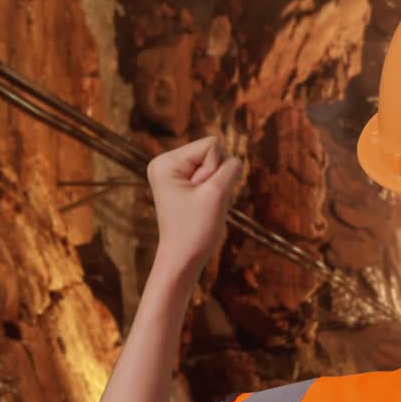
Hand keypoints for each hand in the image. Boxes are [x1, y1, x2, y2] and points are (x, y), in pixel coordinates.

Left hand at [146, 136, 242, 272]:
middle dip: (216, 176)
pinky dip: (214, 189)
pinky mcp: (183, 182)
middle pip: (212, 151)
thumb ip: (230, 167)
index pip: (211, 145)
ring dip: (217, 184)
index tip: (201, 194)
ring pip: (215, 163)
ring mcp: (174, 172)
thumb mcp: (217, 193)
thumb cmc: (196, 228)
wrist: (184, 257)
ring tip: (203, 204)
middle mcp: (166, 162)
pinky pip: (211, 174)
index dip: (216, 169)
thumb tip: (234, 159)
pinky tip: (203, 204)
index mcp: (166, 161)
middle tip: (202, 201)